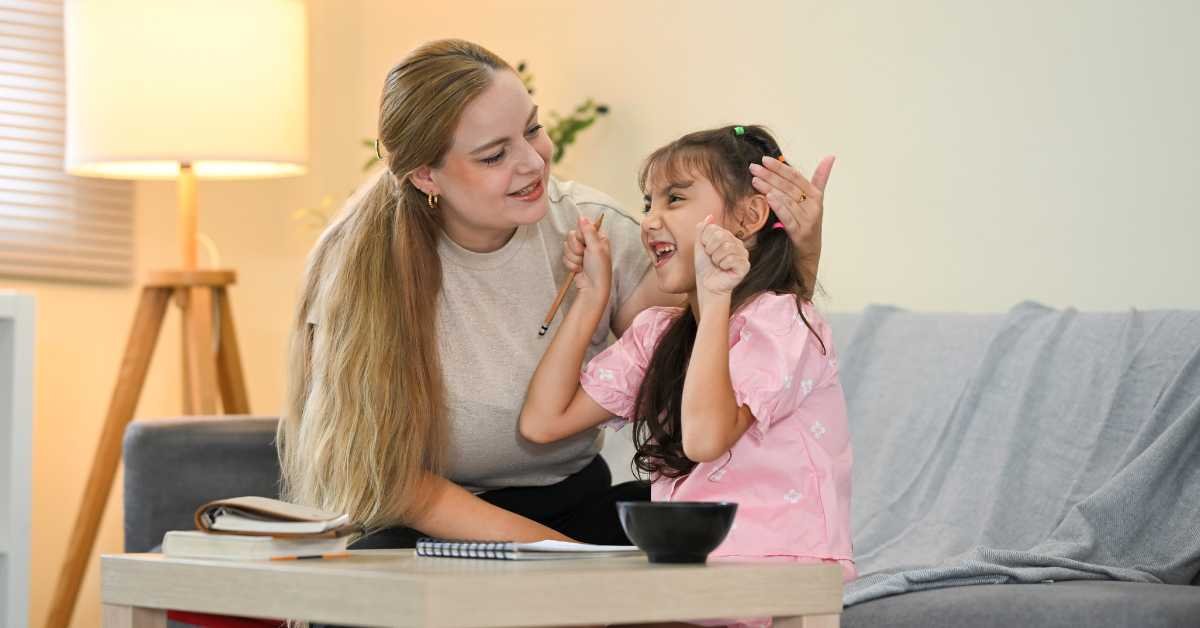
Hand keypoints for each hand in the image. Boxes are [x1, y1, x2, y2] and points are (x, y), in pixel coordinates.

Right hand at [567, 216, 610, 305]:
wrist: (592, 288)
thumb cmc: (598, 269)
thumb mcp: (596, 247)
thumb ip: (588, 231)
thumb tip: (582, 217)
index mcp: (598, 238)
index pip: (583, 227)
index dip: (581, 235)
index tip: (585, 242)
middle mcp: (589, 243)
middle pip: (572, 235)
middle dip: (575, 248)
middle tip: (584, 255)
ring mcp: (581, 253)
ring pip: (567, 247)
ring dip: (573, 257)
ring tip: (583, 265)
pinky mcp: (574, 261)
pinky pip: (565, 256)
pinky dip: (571, 264)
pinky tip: (579, 270)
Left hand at [694, 215, 749, 305]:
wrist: (708, 286)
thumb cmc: (705, 267)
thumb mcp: (700, 246)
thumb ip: (703, 230)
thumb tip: (710, 216)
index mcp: (728, 237)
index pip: (714, 229)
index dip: (705, 241)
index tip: (707, 251)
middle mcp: (738, 243)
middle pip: (721, 236)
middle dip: (710, 250)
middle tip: (712, 259)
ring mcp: (743, 254)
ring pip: (726, 247)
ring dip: (716, 259)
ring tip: (718, 265)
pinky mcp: (745, 265)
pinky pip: (731, 258)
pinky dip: (723, 265)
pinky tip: (724, 269)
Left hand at [749, 155, 833, 293]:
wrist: (808, 256)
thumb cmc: (807, 225)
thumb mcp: (814, 202)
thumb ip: (819, 179)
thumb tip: (829, 157)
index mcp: (815, 195)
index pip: (796, 177)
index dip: (780, 167)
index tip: (764, 159)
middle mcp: (813, 206)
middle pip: (789, 187)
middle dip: (770, 176)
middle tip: (753, 167)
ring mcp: (808, 220)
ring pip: (787, 199)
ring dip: (770, 188)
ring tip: (755, 180)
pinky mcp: (801, 233)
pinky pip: (788, 217)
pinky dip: (779, 206)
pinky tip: (768, 197)